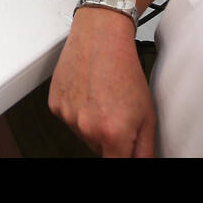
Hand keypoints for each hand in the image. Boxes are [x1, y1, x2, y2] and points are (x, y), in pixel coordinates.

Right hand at [48, 8, 155, 156]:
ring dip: (91, 123)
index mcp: (112, 133)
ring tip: (101, 97)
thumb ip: (145, 148)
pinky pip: (68, 118)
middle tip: (116, 112)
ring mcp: (68, 116)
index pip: (114, 164)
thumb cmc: (124, 69)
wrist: (100, 38)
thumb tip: (141, 162)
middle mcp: (87, 128)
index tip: (122, 149)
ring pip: (82, 134)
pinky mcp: (55, 105)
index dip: (121, 156)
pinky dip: (76, 110)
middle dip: (108, 138)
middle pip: (98, 150)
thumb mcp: (147, 113)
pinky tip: (86, 91)